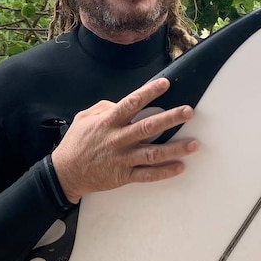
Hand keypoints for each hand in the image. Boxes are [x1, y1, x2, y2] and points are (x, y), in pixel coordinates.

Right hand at [51, 78, 197, 203]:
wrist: (65, 173)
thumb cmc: (76, 143)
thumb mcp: (84, 118)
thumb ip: (104, 107)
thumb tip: (124, 103)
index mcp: (108, 122)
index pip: (132, 103)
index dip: (149, 92)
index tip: (166, 84)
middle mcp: (118, 139)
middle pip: (149, 127)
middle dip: (171, 119)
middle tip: (189, 112)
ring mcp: (122, 159)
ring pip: (153, 153)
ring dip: (176, 148)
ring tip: (194, 144)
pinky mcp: (124, 176)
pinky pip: (148, 175)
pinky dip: (165, 172)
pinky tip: (180, 167)